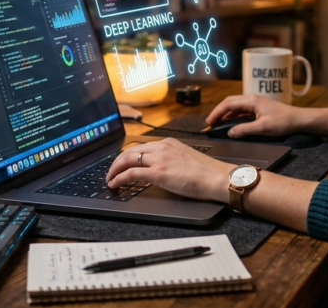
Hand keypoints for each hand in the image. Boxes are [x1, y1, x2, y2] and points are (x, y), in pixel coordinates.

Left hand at [105, 138, 232, 202]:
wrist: (217, 178)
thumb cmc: (208, 173)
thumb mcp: (186, 159)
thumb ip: (171, 160)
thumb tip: (161, 170)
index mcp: (169, 143)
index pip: (141, 147)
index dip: (127, 156)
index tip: (122, 163)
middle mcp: (162, 147)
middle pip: (130, 150)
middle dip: (117, 162)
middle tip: (111, 172)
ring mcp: (160, 159)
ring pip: (127, 159)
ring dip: (114, 169)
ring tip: (110, 179)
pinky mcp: (159, 172)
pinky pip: (131, 173)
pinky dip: (119, 178)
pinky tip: (115, 184)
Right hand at [206, 94, 302, 138]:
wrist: (299, 119)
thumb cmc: (283, 122)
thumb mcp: (263, 128)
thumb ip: (244, 130)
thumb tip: (230, 133)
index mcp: (251, 101)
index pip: (228, 104)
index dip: (217, 112)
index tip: (209, 122)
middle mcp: (252, 99)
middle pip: (230, 102)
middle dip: (219, 111)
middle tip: (210, 122)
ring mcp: (256, 102)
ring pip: (236, 105)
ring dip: (226, 113)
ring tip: (218, 123)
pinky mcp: (259, 107)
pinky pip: (242, 109)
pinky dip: (234, 115)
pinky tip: (232, 122)